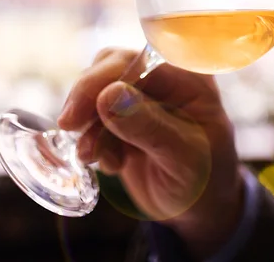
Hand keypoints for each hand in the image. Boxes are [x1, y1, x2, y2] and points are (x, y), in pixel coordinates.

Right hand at [57, 48, 244, 259]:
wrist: (198, 213)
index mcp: (188, 78)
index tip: (79, 109)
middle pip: (111, 67)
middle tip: (69, 125)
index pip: (139, 61)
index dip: (103, 78)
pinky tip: (110, 164)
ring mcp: (141, 95)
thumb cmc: (204, 183)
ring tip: (92, 156)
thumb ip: (149, 127)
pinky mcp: (122, 115)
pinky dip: (92, 139)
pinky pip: (93, 114)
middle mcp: (163, 78)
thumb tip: (107, 96)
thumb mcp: (183, 159)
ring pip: (96, 89)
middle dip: (87, 98)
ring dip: (88, 124)